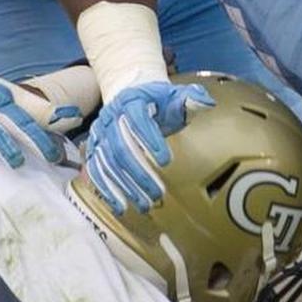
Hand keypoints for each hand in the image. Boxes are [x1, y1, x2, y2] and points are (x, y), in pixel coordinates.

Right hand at [84, 82, 214, 214]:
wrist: (131, 97)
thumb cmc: (157, 101)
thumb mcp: (175, 95)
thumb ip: (191, 98)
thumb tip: (206, 102)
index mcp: (131, 100)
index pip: (138, 119)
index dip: (150, 139)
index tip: (166, 161)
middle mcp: (111, 117)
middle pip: (120, 148)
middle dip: (139, 173)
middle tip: (158, 194)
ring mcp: (100, 134)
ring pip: (108, 163)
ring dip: (125, 186)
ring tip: (144, 205)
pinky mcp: (95, 149)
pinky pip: (96, 171)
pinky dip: (106, 189)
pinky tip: (120, 206)